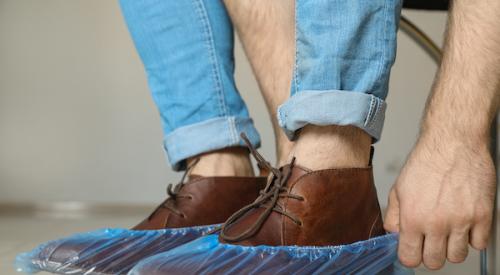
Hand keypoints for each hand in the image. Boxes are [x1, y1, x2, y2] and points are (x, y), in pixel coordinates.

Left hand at [384, 135, 495, 269]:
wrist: (453, 143)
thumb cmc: (427, 160)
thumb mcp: (399, 187)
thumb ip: (394, 214)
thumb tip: (393, 232)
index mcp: (413, 218)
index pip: (409, 257)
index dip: (410, 255)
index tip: (413, 249)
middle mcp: (437, 223)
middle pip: (434, 262)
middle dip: (430, 254)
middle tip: (430, 241)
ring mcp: (462, 221)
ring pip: (457, 256)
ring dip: (451, 248)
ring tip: (448, 231)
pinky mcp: (483, 215)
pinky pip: (479, 244)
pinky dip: (473, 238)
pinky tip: (464, 224)